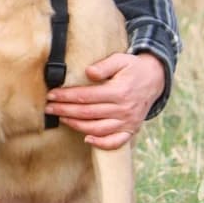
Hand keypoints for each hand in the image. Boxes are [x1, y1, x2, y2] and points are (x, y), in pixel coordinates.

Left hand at [44, 52, 165, 149]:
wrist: (155, 79)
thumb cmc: (133, 68)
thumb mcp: (121, 59)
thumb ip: (104, 65)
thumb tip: (89, 72)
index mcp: (119, 91)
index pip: (86, 96)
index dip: (67, 96)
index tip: (52, 95)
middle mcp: (123, 109)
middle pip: (88, 113)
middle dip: (65, 110)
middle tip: (49, 108)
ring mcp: (127, 122)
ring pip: (98, 128)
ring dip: (77, 125)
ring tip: (61, 118)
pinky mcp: (130, 129)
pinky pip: (115, 142)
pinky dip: (101, 143)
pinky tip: (87, 139)